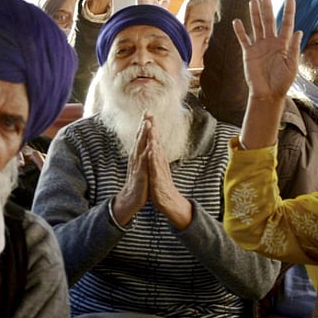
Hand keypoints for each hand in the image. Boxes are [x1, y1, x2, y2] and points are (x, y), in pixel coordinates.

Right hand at [112, 112, 149, 225]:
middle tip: (147, 112)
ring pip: (141, 147)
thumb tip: (145, 144)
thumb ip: (142, 154)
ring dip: (144, 135)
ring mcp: (137, 165)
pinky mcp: (140, 174)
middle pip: (140, 138)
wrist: (131, 198)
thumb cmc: (138, 182)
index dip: (144, 125)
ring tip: (147, 124)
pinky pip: (143, 163)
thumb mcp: (141, 165)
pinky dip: (146, 154)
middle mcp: (136, 157)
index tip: (148, 112)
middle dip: (143, 125)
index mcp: (137, 155)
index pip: (141, 137)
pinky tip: (149, 147)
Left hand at [144, 113, 191, 229]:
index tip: (147, 115)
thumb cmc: (162, 187)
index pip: (153, 141)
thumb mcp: (156, 170)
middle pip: (156, 142)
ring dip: (153, 139)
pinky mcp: (158, 179)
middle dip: (152, 128)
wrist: (169, 203)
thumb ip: (155, 158)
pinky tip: (151, 150)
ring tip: (151, 127)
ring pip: (156, 152)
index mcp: (158, 160)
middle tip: (149, 114)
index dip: (150, 128)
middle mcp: (160, 162)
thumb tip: (153, 147)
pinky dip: (153, 158)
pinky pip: (155, 167)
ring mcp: (160, 170)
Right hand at [233, 0, 302, 99]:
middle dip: (267, 7)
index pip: (286, 24)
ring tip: (253, 1)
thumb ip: (293, 48)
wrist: (268, 94)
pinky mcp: (249, 53)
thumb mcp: (291, 65)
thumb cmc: (282, 82)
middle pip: (268, 21)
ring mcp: (259, 47)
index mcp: (283, 44)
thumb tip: (298, 31)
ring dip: (254, 14)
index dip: (288, 12)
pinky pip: (244, 39)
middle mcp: (271, 42)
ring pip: (256, 26)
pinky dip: (240, 31)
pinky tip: (237, 21)